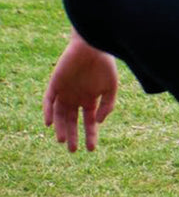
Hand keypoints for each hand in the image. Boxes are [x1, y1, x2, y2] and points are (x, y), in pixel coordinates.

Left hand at [43, 34, 117, 151]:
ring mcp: (64, 92)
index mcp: (90, 99)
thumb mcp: (111, 87)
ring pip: (59, 115)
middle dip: (72, 136)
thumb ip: (108, 105)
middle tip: (72, 150)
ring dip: (60, 128)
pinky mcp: (54, 84)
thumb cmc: (105, 65)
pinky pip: (48, 101)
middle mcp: (76, 98)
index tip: (91, 149)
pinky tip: (50, 123)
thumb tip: (98, 122)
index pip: (89, 122)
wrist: (92, 46)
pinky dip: (48, 112)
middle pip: (72, 121)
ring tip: (62, 140)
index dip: (91, 135)